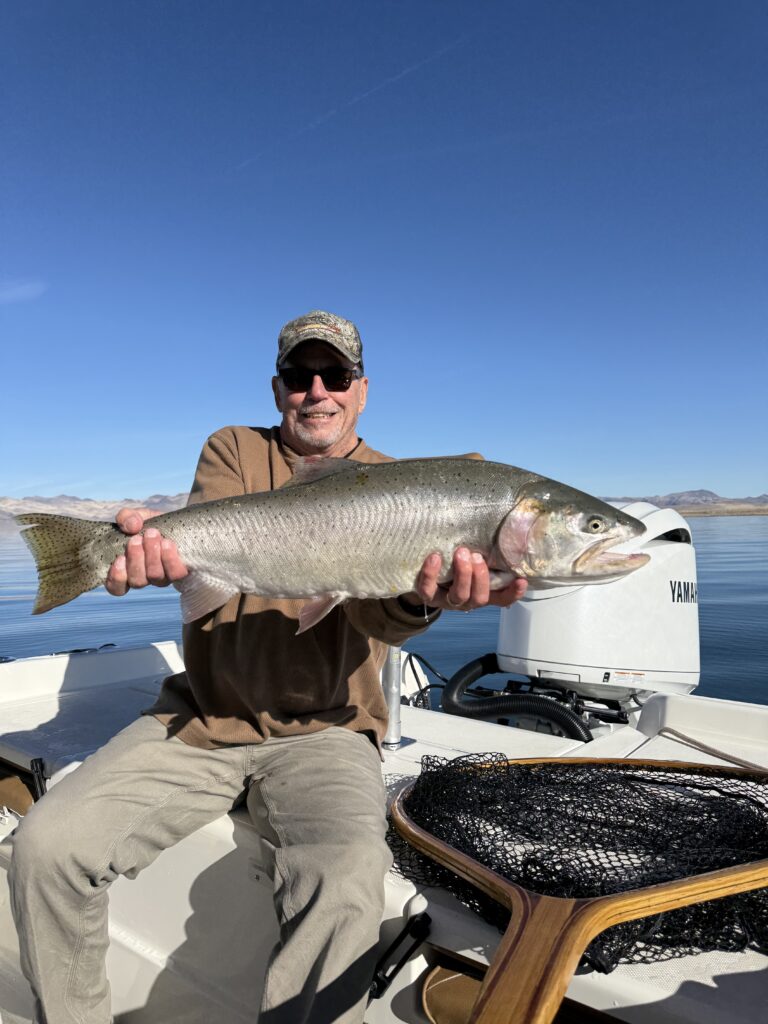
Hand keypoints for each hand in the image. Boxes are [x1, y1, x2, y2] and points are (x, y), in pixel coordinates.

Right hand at [105, 508, 188, 595]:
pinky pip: (176, 573)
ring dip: (152, 555)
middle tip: (136, 538)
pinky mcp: (179, 572)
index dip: (116, 578)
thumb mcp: (134, 517)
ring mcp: (162, 577)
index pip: (116, 588)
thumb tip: (132, 526)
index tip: (119, 559)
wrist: (175, 522)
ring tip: (152, 534)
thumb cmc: (149, 524)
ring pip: (155, 576)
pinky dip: (169, 558)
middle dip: (136, 558)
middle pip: (137, 581)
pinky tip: (166, 542)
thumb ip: (126, 518)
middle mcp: (144, 578)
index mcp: (127, 569)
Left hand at [407, 548, 527, 611]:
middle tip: (477, 556)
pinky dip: (431, 574)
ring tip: (461, 552)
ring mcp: (447, 600)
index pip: (502, 598)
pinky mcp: (428, 595)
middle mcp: (467, 600)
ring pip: (459, 596)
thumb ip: (486, 552)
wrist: (424, 573)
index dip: (513, 593)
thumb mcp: (472, 558)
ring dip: (462, 574)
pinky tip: (435, 557)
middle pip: (480, 598)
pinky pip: (428, 590)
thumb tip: (505, 529)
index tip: (521, 580)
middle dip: (480, 576)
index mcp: (481, 592)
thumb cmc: (454, 561)